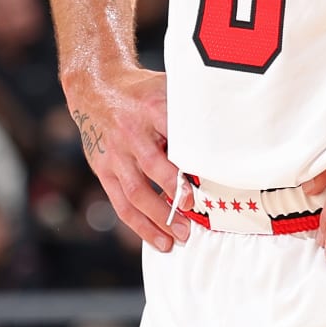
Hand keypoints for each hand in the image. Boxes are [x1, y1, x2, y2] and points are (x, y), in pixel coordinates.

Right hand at [69, 68, 192, 252]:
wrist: (96, 87)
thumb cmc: (142, 91)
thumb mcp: (166, 87)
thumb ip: (190, 108)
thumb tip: (230, 128)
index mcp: (152, 107)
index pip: (175, 135)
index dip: (190, 158)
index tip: (209, 178)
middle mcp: (131, 132)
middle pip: (153, 166)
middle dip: (175, 193)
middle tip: (194, 213)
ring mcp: (115, 153)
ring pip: (136, 192)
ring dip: (158, 218)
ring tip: (179, 237)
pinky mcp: (103, 169)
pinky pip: (121, 203)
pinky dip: (139, 224)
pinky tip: (157, 239)